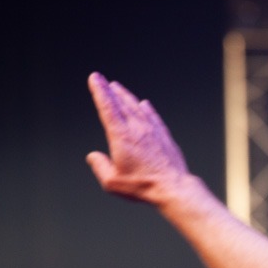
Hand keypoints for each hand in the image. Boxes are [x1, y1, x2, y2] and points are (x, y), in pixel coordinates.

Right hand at [86, 72, 189, 204]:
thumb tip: (94, 157)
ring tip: (118, 88)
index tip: (95, 79)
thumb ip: (100, 167)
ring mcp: (153, 132)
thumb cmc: (144, 186)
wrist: (173, 188)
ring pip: (138, 108)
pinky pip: (154, 118)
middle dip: (110, 90)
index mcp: (122, 136)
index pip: (108, 108)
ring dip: (127, 97)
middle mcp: (138, 129)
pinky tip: (145, 105)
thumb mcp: (113, 181)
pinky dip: (147, 109)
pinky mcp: (165, 138)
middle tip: (102, 79)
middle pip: (121, 104)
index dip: (100, 91)